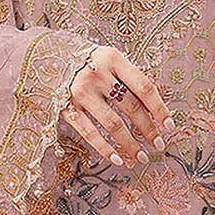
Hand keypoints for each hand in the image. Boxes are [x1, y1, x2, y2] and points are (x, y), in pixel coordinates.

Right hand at [60, 43, 175, 167]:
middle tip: (158, 145)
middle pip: (130, 107)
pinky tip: (118, 159)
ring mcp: (80, 92)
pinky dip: (105, 148)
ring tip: (141, 157)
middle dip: (147, 129)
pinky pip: (89, 133)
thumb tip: (154, 110)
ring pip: (112, 124)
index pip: (144, 87)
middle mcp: (97, 75)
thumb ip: (128, 77)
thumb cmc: (86, 60)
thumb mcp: (109, 59)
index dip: (159, 108)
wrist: (45, 55)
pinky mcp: (66, 107)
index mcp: (113, 59)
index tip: (169, 126)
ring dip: (129, 144)